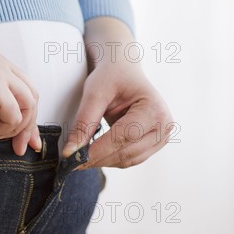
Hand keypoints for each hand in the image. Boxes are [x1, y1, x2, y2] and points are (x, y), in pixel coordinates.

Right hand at [0, 35, 39, 155]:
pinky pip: (15, 114)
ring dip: (14, 127)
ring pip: (29, 104)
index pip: (24, 89)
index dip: (28, 117)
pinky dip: (4, 129)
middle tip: (17, 148)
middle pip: (32, 96)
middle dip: (28, 126)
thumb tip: (29, 135)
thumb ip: (2, 114)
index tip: (25, 142)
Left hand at [62, 17, 173, 167]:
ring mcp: (161, 137)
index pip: (123, 137)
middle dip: (97, 159)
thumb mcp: (94, 94)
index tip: (73, 159)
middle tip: (71, 162)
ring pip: (128, 160)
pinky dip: (110, 159)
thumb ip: (84, 123)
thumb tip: (71, 152)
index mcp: (154, 109)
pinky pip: (130, 159)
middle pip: (126, 152)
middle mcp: (163, 126)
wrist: (123, 70)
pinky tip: (94, 154)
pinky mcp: (153, 144)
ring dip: (103, 162)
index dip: (97, 151)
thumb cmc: (112, 76)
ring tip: (80, 158)